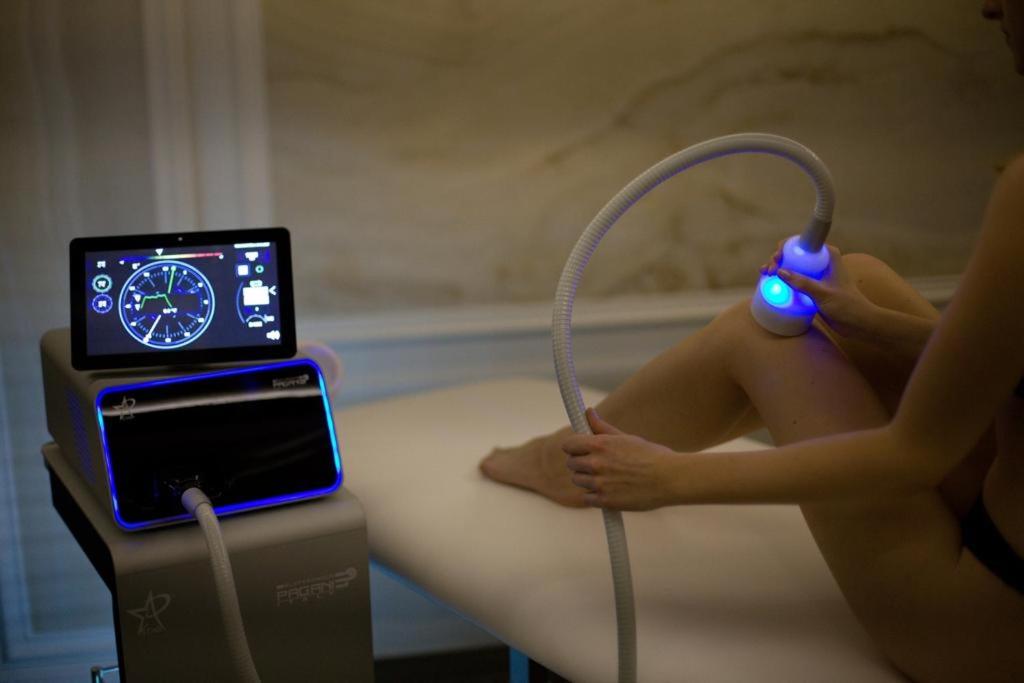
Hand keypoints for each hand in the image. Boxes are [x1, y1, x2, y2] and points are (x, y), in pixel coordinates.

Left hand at [562, 408, 679, 510]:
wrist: (670, 478)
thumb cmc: (651, 456)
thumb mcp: (626, 437)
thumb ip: (602, 427)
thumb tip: (588, 412)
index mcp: (600, 444)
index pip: (568, 445)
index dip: (573, 447)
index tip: (579, 450)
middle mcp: (596, 463)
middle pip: (572, 464)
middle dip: (580, 463)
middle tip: (596, 465)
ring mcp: (600, 483)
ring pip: (578, 481)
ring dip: (587, 479)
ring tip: (606, 477)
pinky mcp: (606, 501)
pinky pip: (587, 498)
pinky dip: (594, 495)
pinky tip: (609, 490)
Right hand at [760, 242, 877, 337]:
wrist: (859, 323)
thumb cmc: (847, 306)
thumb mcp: (823, 294)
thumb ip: (803, 283)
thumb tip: (780, 272)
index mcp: (828, 256)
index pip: (804, 242)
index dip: (787, 246)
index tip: (777, 257)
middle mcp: (821, 262)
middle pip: (795, 253)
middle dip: (779, 258)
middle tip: (769, 270)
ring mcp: (816, 275)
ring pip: (793, 266)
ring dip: (778, 268)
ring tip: (765, 274)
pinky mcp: (812, 287)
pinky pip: (794, 279)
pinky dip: (783, 280)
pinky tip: (772, 283)